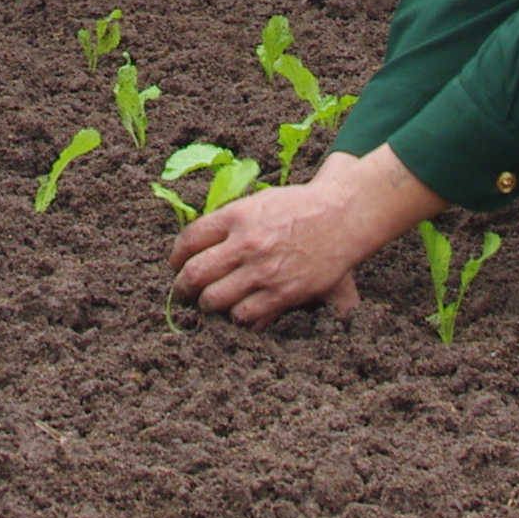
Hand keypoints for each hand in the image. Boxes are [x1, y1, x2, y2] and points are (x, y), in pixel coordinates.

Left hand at [169, 147, 440, 327]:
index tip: (175, 265)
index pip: (189, 240)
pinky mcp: (282, 294)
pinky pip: (245, 315)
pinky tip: (239, 310)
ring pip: (215, 300)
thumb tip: (197, 246)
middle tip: (182, 293)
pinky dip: (237, 316)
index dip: (176, 257)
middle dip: (182, 288)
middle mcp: (246, 244)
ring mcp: (264, 271)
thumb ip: (228, 222)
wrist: (343, 217)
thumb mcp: (258, 202)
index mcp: (237, 216)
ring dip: (208, 305)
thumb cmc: (299, 207)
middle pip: (195, 274)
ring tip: (211, 304)